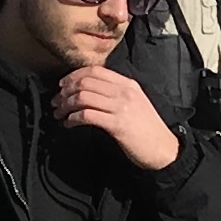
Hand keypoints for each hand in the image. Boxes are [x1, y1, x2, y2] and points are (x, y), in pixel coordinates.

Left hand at [54, 62, 180, 172]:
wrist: (164, 149)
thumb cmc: (147, 130)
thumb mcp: (134, 103)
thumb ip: (115, 94)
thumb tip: (88, 92)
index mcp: (128, 84)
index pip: (95, 70)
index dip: (74, 75)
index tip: (62, 85)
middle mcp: (124, 92)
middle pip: (85, 82)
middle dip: (65, 91)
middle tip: (56, 102)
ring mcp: (121, 107)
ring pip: (83, 97)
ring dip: (66, 106)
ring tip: (60, 114)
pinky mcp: (117, 124)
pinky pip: (87, 115)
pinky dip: (73, 119)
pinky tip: (69, 124)